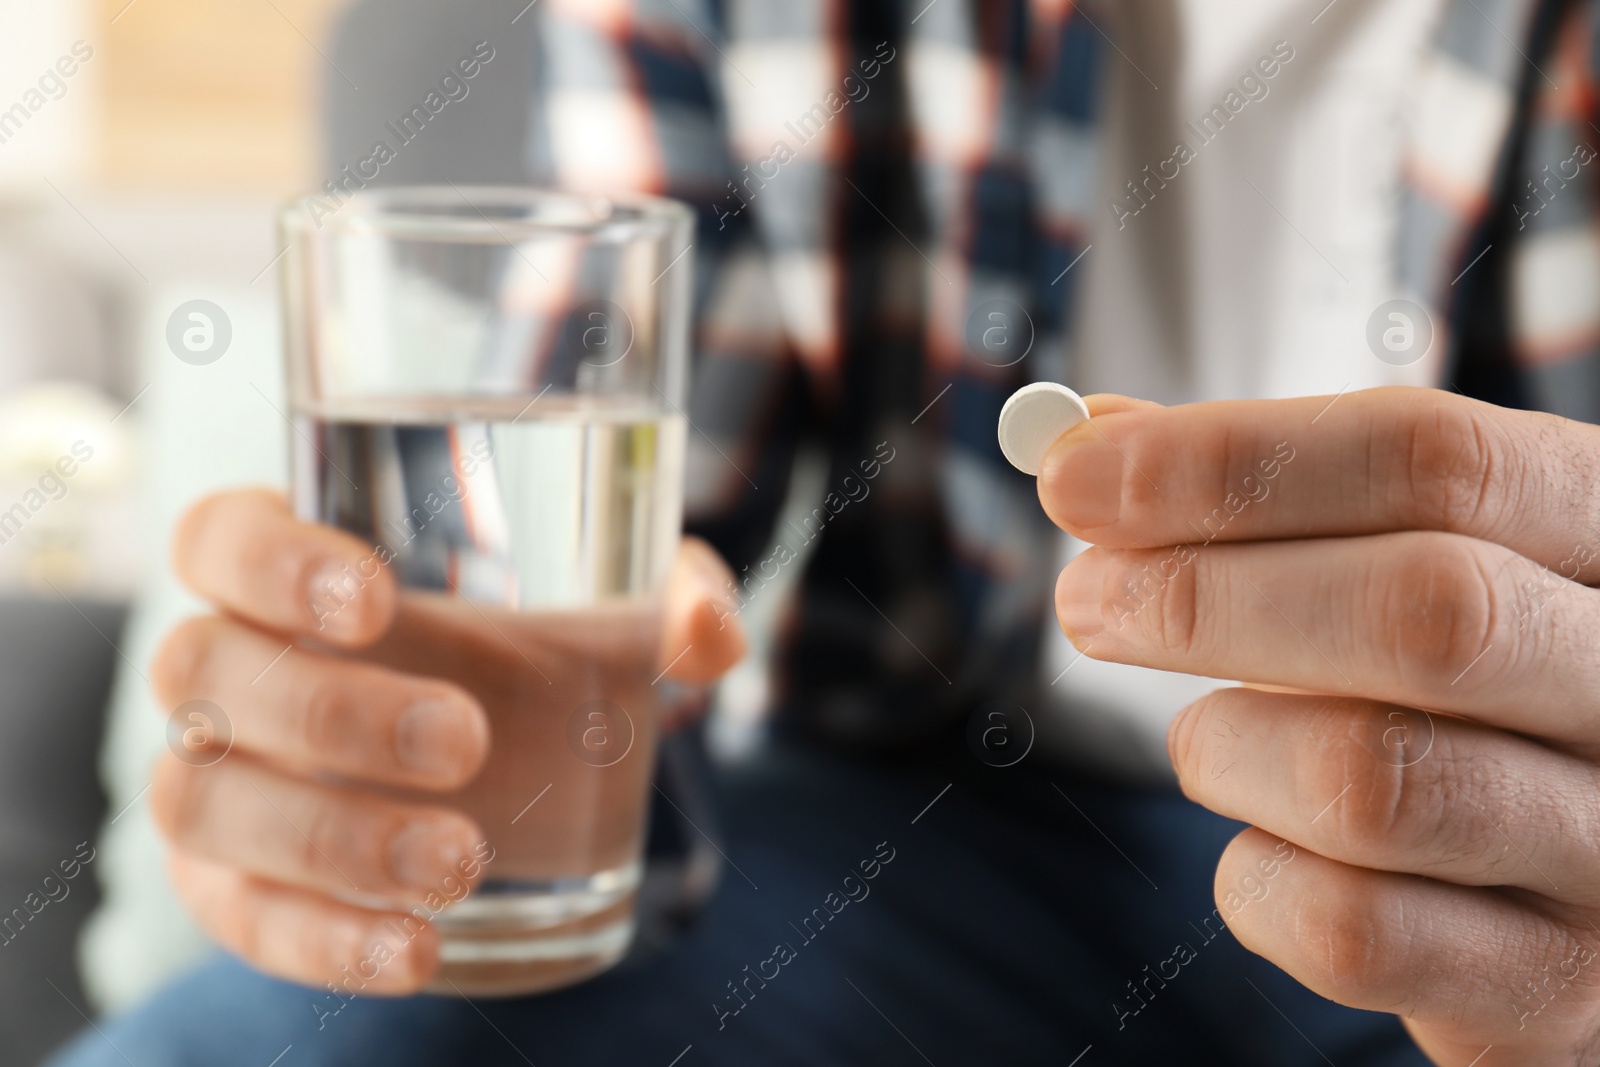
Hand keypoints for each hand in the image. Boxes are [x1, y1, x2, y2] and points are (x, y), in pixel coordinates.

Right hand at [149, 489, 744, 992]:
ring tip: (458, 861)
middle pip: (207, 670)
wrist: (496, 766)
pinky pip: (244, 917)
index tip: (372, 600)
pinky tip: (418, 949)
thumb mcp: (607, 609)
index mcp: (288, 571)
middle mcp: (226, 668)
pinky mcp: (230, 883)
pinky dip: (324, 941)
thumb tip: (712, 633)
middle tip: (467, 741)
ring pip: (203, 800)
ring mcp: (212, 778)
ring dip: (329, 837)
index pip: (221, 537)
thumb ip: (669, 598)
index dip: (268, 559)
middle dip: (334, 711)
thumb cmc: (529, 654)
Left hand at [1040, 388, 1599, 1065]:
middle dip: (1206, 596)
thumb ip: (1262, 496)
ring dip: (1227, 750)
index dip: (1230, 459)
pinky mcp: (1551, 988)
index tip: (1074, 476)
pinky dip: (1257, 885)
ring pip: (1370, 782)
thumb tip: (1089, 444)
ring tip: (1205, 742)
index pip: (1435, 458)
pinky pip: (1351, 933)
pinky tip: (1269, 853)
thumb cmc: (1456, 693)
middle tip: (1088, 603)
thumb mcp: (1398, 560)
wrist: (1556, 888)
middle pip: (1424, 610)